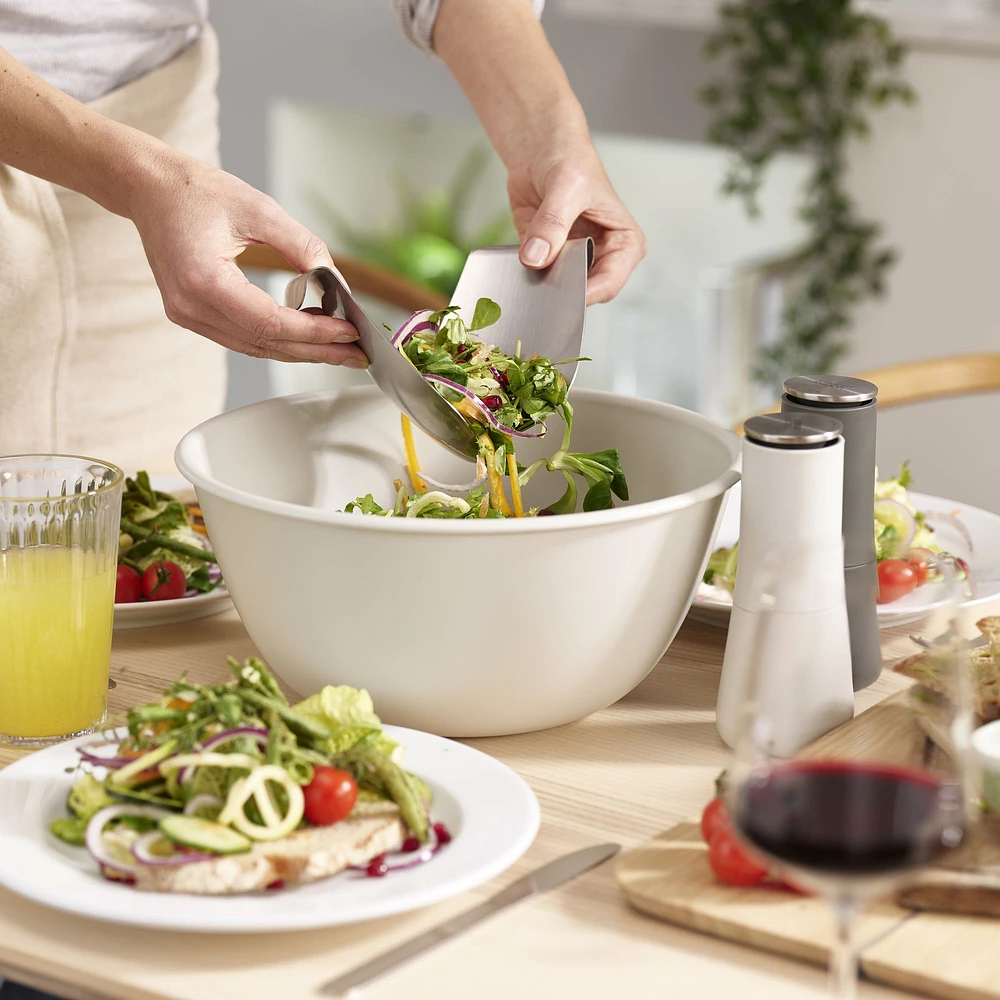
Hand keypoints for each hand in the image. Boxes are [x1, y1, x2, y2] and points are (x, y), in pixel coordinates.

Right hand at [128, 153, 366, 365]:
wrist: (149, 189)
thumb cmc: (196, 192)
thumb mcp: (258, 207)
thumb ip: (301, 245)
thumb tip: (336, 280)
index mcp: (203, 279)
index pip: (270, 322)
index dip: (314, 332)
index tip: (348, 331)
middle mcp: (190, 306)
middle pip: (265, 343)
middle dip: (316, 351)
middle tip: (356, 354)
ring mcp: (187, 315)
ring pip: (255, 347)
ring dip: (299, 351)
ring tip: (339, 350)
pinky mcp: (190, 315)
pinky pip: (241, 338)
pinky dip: (276, 340)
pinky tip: (306, 338)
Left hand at [508, 135, 645, 304]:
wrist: (541, 150)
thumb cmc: (570, 160)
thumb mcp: (566, 186)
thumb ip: (552, 223)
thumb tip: (536, 257)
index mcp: (625, 244)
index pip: (610, 282)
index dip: (587, 293)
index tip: (563, 293)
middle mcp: (602, 257)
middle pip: (585, 293)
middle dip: (563, 291)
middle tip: (542, 279)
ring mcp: (573, 262)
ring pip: (559, 291)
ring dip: (542, 285)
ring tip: (531, 267)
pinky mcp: (548, 260)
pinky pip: (536, 279)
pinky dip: (525, 276)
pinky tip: (517, 264)